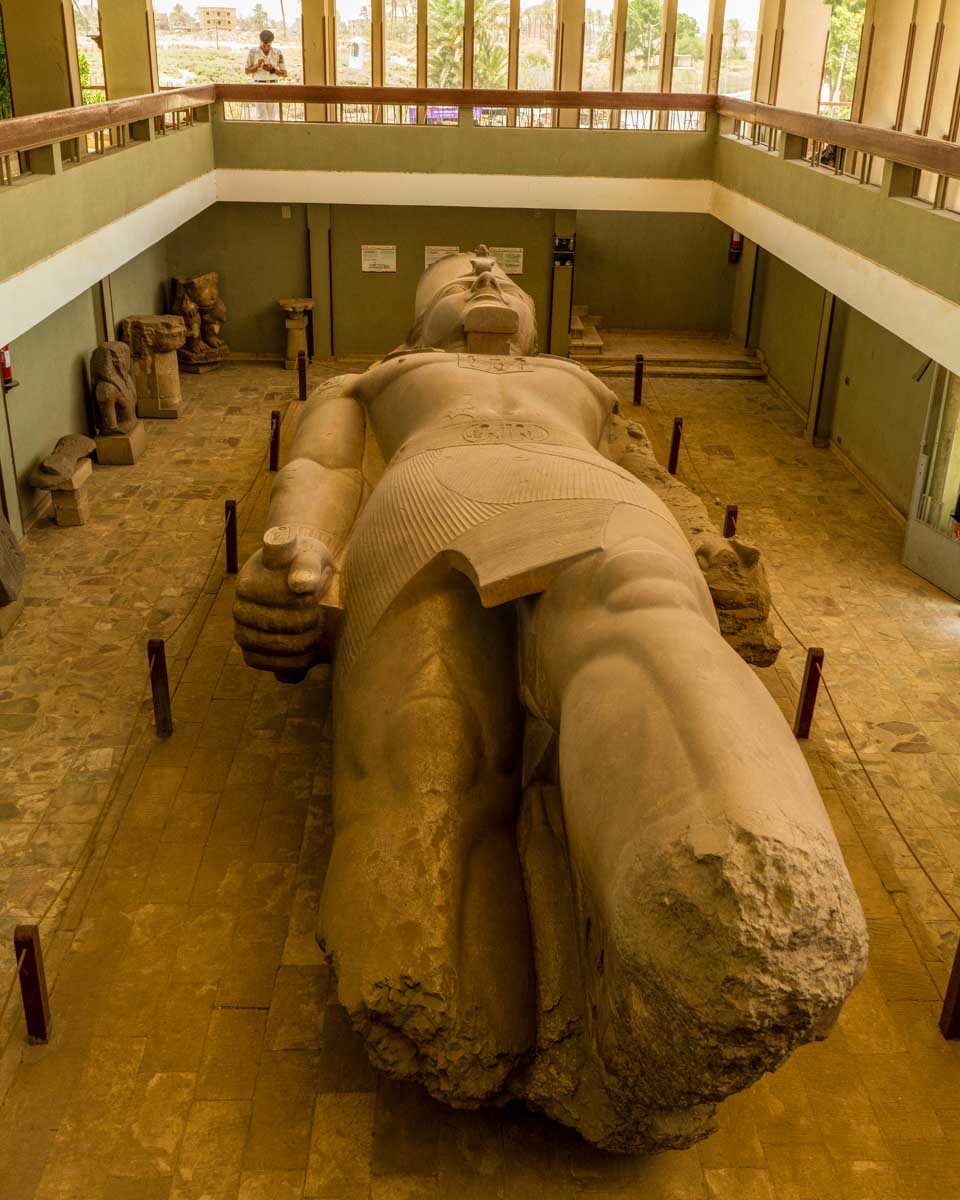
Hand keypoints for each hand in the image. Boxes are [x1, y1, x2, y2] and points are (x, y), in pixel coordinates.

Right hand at [233, 526, 333, 679]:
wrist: (305, 582)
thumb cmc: (307, 565)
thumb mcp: (310, 556)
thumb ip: (307, 566)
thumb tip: (301, 584)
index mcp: (248, 583)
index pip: (276, 599)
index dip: (302, 600)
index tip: (314, 592)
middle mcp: (240, 609)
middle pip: (274, 627)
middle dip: (306, 622)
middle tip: (320, 613)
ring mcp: (244, 632)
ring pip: (273, 650)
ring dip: (304, 643)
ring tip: (318, 629)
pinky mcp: (254, 653)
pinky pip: (272, 668)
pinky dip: (297, 664)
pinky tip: (311, 650)